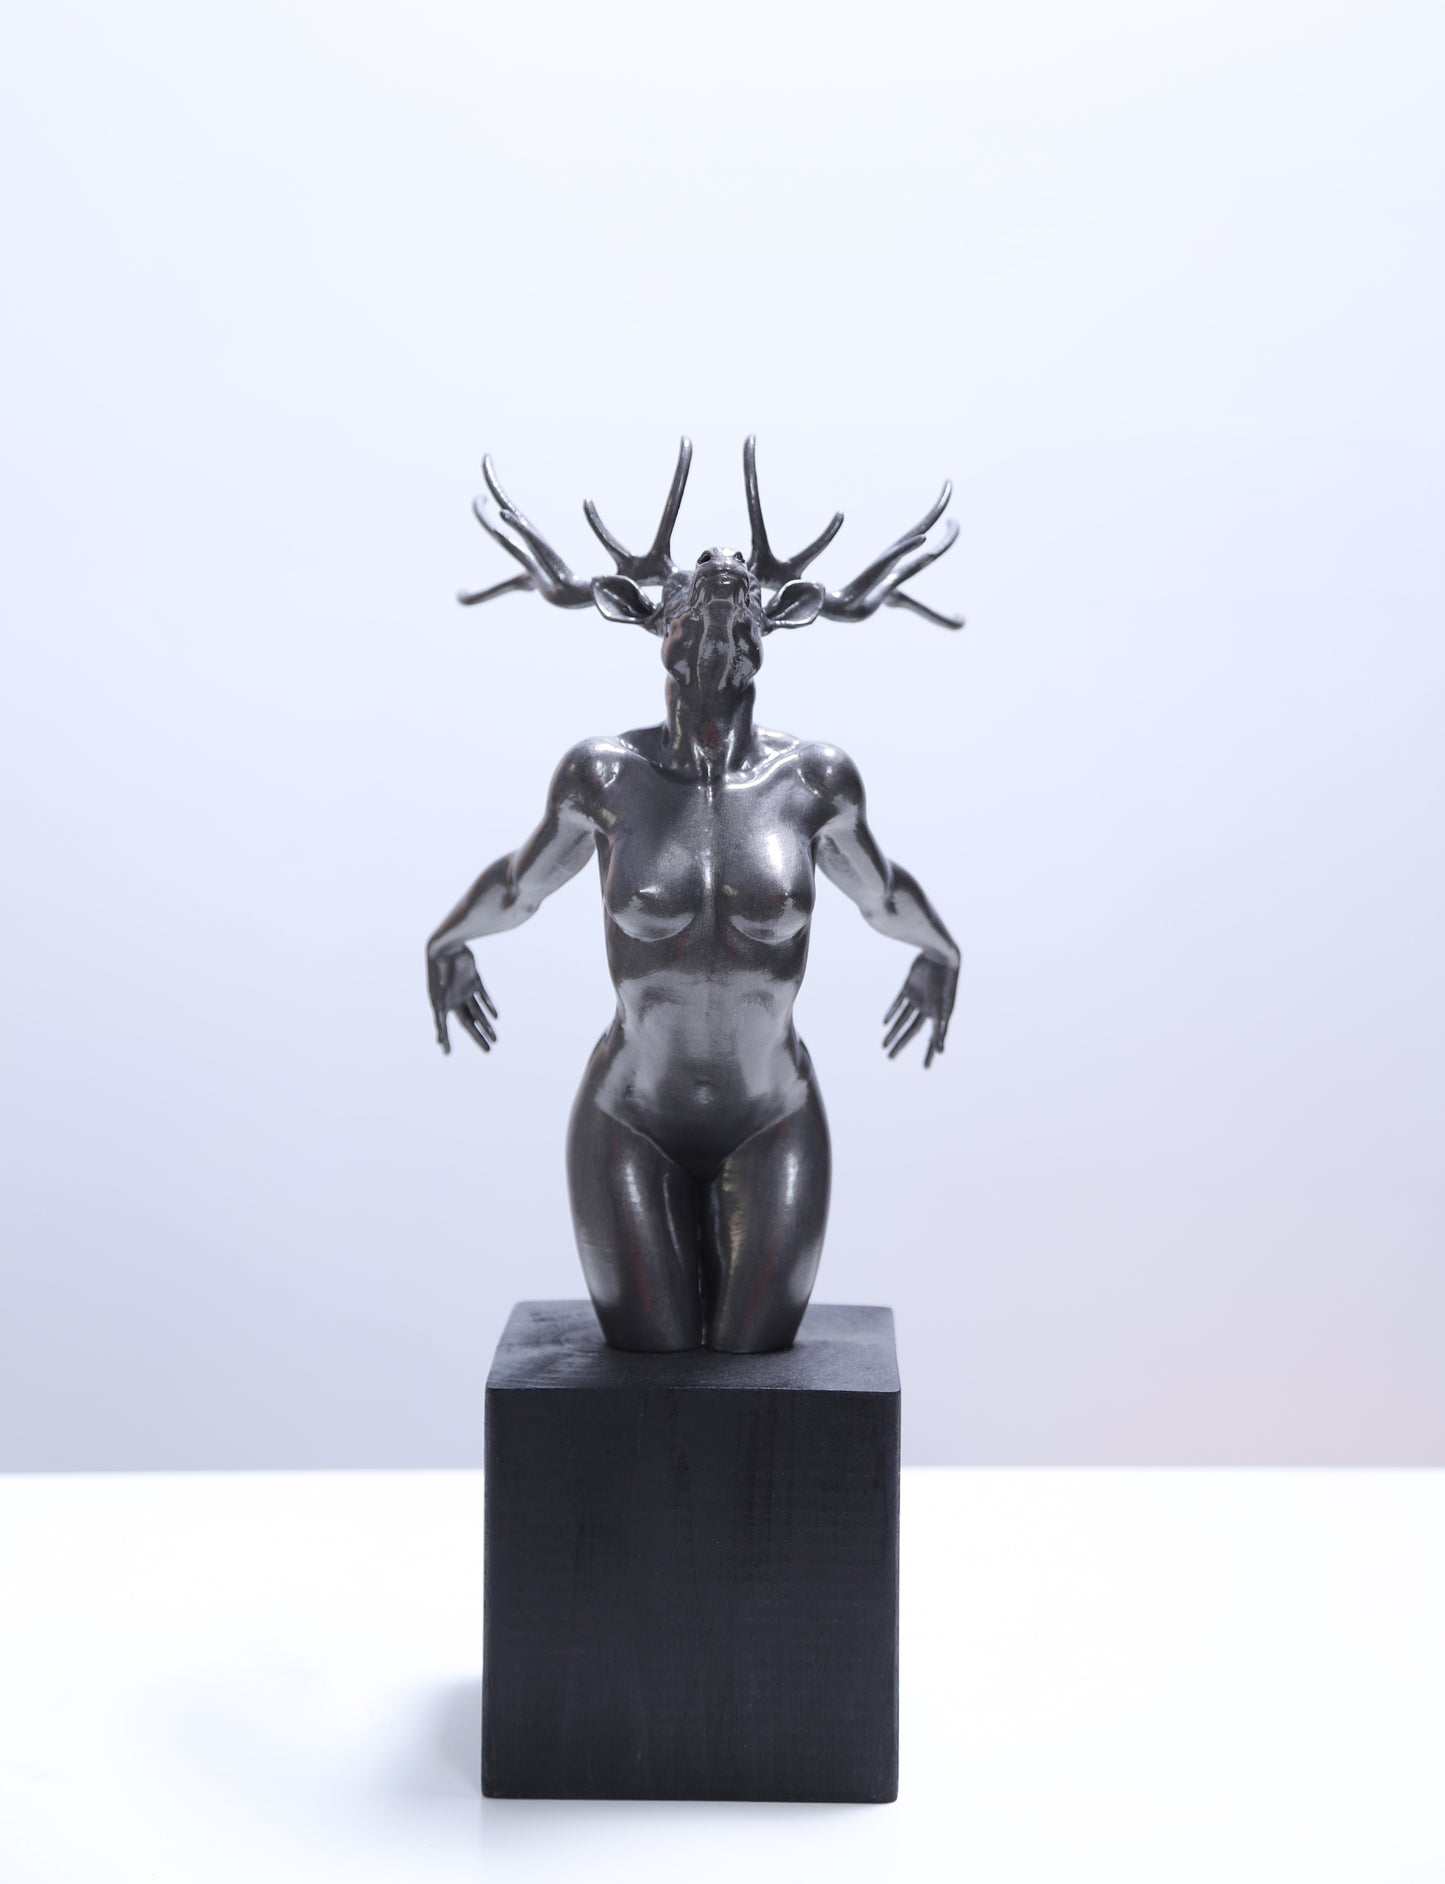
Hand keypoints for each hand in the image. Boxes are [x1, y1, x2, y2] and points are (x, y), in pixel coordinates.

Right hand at [427, 943, 498, 1055]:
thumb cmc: (439, 966)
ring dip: (486, 1025)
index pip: (447, 1026)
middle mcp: (454, 999)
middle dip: (478, 1037)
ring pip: (478, 1012)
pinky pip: (483, 996)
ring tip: (495, 1038)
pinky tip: (496, 1017)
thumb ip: (438, 1015)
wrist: (446, 944)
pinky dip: (489, 1006)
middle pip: (469, 1023)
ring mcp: (464, 989)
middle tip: (489, 1050)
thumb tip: (439, 1036)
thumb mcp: (438, 993)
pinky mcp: (473, 979)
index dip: (447, 1040)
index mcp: (443, 1003)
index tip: (447, 1053)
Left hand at [882, 953, 956, 1068]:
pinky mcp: (909, 986)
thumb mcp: (943, 1008)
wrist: (940, 953)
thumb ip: (941, 1030)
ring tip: (883, 1045)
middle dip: (901, 1044)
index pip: (931, 1039)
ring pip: (902, 1019)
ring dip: (893, 1031)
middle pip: (911, 1031)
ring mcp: (917, 997)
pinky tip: (885, 1023)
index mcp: (936, 1015)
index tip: (926, 1068)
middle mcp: (927, 1008)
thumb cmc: (945, 981)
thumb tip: (941, 1051)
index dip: (928, 1053)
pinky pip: (898, 1002)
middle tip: (890, 1057)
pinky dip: (892, 1012)